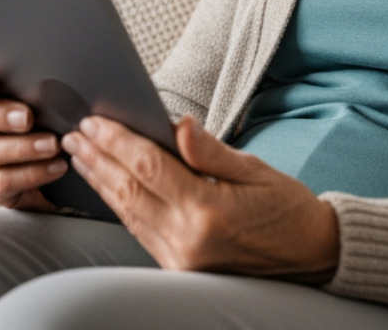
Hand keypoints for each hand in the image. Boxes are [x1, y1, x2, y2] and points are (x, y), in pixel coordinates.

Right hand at [0, 64, 65, 210]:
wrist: (50, 174)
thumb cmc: (46, 123)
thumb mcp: (44, 102)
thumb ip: (40, 88)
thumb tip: (62, 76)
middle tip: (28, 117)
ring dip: (21, 147)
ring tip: (52, 145)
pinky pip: (1, 182)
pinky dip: (32, 174)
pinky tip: (56, 167)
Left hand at [61, 114, 339, 282]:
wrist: (312, 256)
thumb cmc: (289, 210)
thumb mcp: (256, 170)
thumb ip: (211, 151)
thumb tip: (177, 123)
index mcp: (207, 211)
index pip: (148, 167)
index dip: (118, 140)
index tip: (95, 120)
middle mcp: (188, 239)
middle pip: (129, 190)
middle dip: (98, 158)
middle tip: (75, 133)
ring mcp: (181, 259)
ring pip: (128, 214)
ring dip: (101, 182)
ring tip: (81, 156)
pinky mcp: (179, 269)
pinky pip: (141, 232)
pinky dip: (120, 206)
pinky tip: (108, 187)